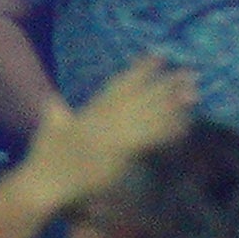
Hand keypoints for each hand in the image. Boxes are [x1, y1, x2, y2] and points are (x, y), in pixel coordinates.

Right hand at [15, 56, 199, 207]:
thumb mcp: (48, 129)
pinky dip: (167, 132)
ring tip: (194, 93)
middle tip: (191, 71)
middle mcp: (104, 117)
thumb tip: (51, 100)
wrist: (43, 183)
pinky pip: (148, 140)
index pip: (119, 85)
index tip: (160, 55)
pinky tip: (185, 126)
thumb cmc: (44, 159)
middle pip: (141, 96)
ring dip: (173, 103)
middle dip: (166, 83)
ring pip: (149, 114)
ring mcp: (113, 134)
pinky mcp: (119, 153)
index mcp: (90, 110)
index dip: (141, 69)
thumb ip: (54, 113)